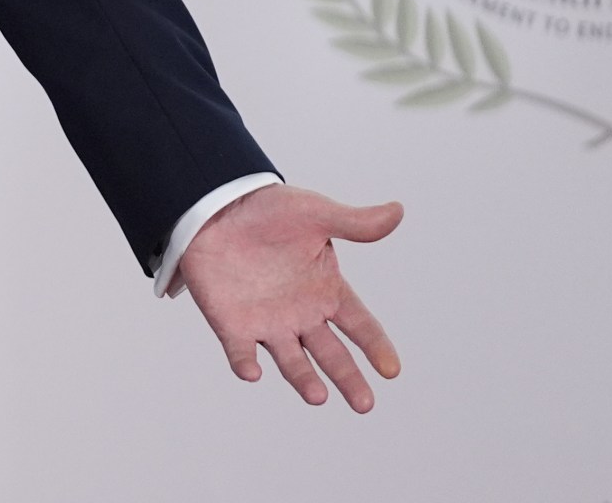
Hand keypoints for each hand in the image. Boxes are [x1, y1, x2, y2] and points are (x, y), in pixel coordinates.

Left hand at [177, 183, 402, 412]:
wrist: (214, 207)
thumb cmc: (268, 210)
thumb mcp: (314, 213)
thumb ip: (353, 222)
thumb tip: (397, 211)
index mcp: (326, 290)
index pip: (360, 325)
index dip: (376, 346)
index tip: (391, 370)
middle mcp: (302, 314)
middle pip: (332, 354)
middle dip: (348, 378)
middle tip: (364, 404)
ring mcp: (267, 322)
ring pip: (291, 360)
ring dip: (303, 378)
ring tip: (317, 396)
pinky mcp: (231, 324)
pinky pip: (240, 350)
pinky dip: (245, 362)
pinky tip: (252, 372)